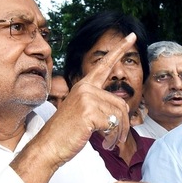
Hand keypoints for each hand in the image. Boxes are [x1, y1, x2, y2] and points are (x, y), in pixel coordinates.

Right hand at [11, 33, 135, 182]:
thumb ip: (101, 104)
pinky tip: (103, 141)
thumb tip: (124, 108)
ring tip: (110, 142)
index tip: (132, 35)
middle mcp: (85, 88)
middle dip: (123, 124)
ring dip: (118, 133)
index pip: (105, 64)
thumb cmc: (67, 132)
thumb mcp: (84, 113)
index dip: (120, 49)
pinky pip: (113, 123)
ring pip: (119, 115)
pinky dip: (112, 136)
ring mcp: (86, 98)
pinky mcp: (88, 111)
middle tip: (119, 138)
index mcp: (84, 86)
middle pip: (120, 103)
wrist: (49, 146)